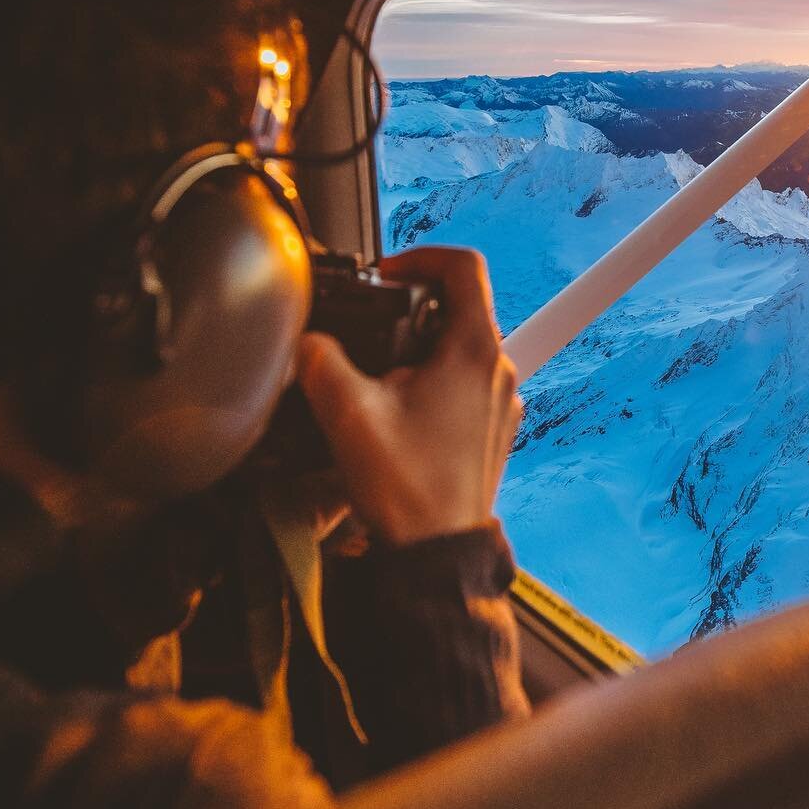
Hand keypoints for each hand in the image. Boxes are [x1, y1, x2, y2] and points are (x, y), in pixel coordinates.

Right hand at [295, 247, 520, 546]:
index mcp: (475, 351)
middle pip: (460, 307)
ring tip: (379, 382)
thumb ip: (319, 361)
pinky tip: (399, 415)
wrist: (439, 554)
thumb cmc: (409, 490)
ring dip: (420, 352)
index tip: (387, 275)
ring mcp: (502, 403)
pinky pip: (466, 386)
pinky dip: (434, 385)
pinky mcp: (495, 430)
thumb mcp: (348, 414)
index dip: (420, 255)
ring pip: (462, 349)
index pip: (464, 266)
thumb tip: (306, 341)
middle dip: (410, 311)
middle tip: (369, 332)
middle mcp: (499, 371)